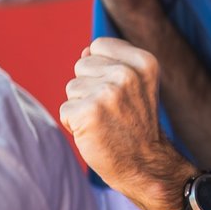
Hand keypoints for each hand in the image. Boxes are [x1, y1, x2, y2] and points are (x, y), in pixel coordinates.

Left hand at [60, 38, 188, 209]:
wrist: (145, 164)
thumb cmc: (136, 125)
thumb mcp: (137, 86)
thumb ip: (113, 63)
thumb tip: (85, 51)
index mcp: (144, 62)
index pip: (99, 45)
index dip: (101, 69)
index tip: (119, 91)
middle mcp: (127, 74)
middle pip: (82, 65)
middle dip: (89, 87)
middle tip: (111, 110)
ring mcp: (108, 93)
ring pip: (71, 87)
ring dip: (81, 106)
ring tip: (104, 122)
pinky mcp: (88, 113)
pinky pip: (65, 109)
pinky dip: (74, 124)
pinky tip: (95, 133)